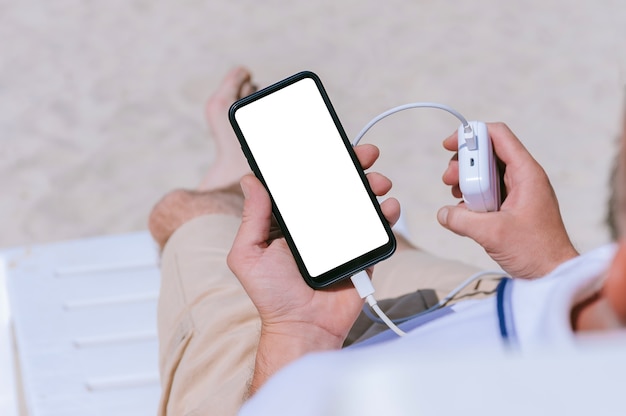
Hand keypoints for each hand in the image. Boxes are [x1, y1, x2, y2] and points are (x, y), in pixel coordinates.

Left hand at [227, 144, 399, 393]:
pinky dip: (387, 214)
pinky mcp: (362, 252)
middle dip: (354, 166)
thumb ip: (253, 217)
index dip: (318, 162)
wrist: (304, 327)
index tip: (329, 144)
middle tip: (366, 155)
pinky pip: (378, 229)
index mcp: (291, 221)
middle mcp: (318, 225)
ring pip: (361, 202)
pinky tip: (389, 207)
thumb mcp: (250, 254)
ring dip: (373, 185)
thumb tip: (251, 180)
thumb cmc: (272, 295)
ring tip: (379, 181)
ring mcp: (342, 237)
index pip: (306, 184)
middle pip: (338, 187)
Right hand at [438, 122, 577, 278]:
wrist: (553, 274)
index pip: (498, 136)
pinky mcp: (511, 208)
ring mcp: (517, 193)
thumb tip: (443, 213)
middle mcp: (523, 178)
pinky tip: (464, 212)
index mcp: (526, 174)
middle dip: (463, 163)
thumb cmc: (535, 251)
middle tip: (449, 180)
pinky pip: (488, 193)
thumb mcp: (492, 233)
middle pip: (487, 153)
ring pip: (486, 174)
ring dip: (466, 181)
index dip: (472, 134)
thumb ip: (461, 219)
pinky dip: (472, 198)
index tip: (450, 145)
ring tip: (456, 197)